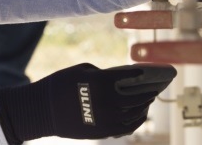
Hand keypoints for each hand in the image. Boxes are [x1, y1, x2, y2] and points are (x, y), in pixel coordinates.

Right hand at [0, 63, 176, 142]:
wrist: (41, 110)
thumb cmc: (61, 84)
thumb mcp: (82, 70)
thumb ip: (105, 73)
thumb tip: (125, 79)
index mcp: (103, 83)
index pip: (132, 77)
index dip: (146, 73)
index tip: (155, 71)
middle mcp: (108, 102)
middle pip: (138, 96)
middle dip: (151, 89)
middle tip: (159, 84)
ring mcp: (107, 119)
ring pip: (136, 112)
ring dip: (146, 103)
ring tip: (151, 97)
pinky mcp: (103, 132)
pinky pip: (128, 126)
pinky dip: (138, 119)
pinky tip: (141, 111)